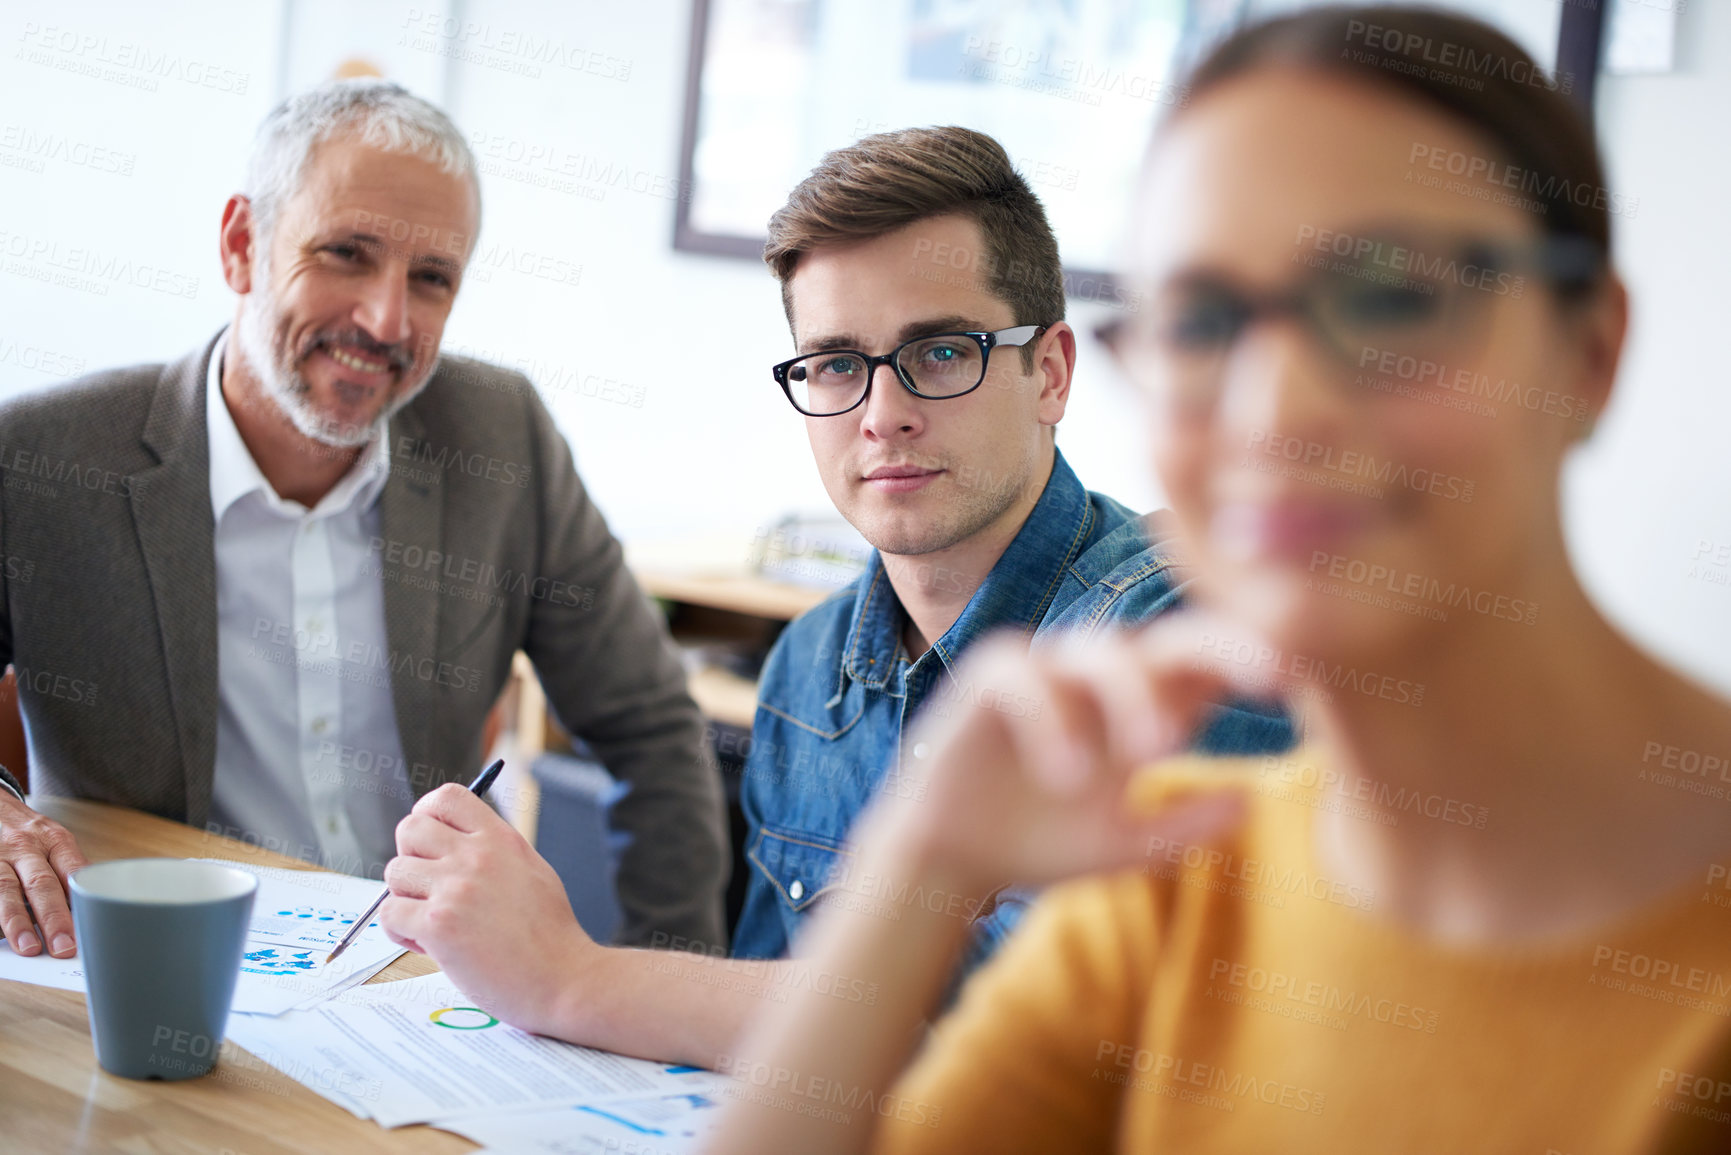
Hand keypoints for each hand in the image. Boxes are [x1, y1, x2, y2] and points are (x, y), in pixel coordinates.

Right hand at [0, 792, 89, 956]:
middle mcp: (25, 847)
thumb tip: (89, 910)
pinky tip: (1, 935)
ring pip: (6, 889)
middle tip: (64, 946)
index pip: (72, 871)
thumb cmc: (29, 833)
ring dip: (18, 921)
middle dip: (54, 917)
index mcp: (54, 840)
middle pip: (41, 883)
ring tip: (29, 947)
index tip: (89, 928)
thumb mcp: (53, 840)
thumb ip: (68, 869)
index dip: (80, 901)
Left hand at [378, 784, 597, 1035]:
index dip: (427, 814)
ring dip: (405, 899)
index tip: (430, 840)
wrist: (564, 978)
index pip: (445, 797)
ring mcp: (455, 889)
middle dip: (410, 857)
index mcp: (500, 838)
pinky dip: (401, 932)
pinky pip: (389, 914)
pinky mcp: (438, 926)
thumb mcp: (530, 870)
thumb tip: (451, 844)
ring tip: (433, 922)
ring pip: (394, 873)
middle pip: (409, 829)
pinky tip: (429, 944)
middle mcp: (476, 856)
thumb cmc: (550, 934)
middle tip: (428, 886)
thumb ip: (492, 852)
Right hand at [875, 611, 1287, 897]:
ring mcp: (1046, 668)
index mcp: (1144, 703)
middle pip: (1168, 639)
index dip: (1251, 660)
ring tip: (1156, 751)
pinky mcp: (990, 678)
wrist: (951, 859)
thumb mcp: (1124, 845)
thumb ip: (1182, 825)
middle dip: (1221, 648)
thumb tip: (1250, 802)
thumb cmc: (1041, 842)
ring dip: (1134, 694)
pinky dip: (1051, 719)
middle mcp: (1100, 673)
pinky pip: (1027, 677)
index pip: (1206, 665)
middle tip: (1268, 676)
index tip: (1299, 680)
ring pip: (1101, 651)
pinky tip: (1069, 771)